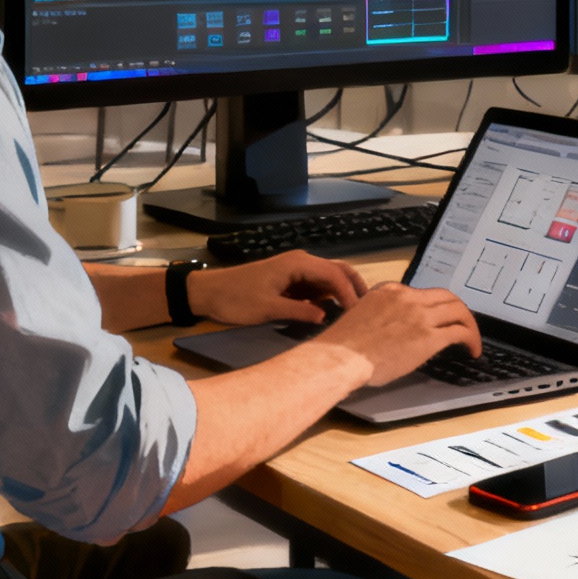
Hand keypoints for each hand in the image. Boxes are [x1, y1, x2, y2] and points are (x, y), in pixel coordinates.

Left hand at [189, 252, 366, 326]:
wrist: (208, 293)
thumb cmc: (235, 299)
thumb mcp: (267, 308)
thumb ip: (299, 311)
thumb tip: (326, 317)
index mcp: (298, 263)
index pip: (335, 275)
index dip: (350, 294)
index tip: (359, 314)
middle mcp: (301, 262)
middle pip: (338, 270)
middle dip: (355, 288)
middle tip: (369, 309)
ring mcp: (296, 271)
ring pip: (329, 278)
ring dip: (343, 293)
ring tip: (356, 314)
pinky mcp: (291, 281)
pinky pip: (316, 286)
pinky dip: (328, 297)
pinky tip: (334, 313)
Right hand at [305, 282, 482, 386]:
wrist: (340, 357)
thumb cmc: (342, 346)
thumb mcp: (361, 317)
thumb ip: (380, 316)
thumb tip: (390, 330)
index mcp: (389, 291)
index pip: (422, 293)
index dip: (435, 306)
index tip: (439, 317)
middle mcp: (408, 298)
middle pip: (446, 297)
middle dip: (458, 310)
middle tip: (463, 324)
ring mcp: (420, 316)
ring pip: (458, 311)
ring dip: (470, 324)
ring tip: (473, 339)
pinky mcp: (428, 337)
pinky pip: (460, 332)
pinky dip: (472, 338)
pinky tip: (472, 349)